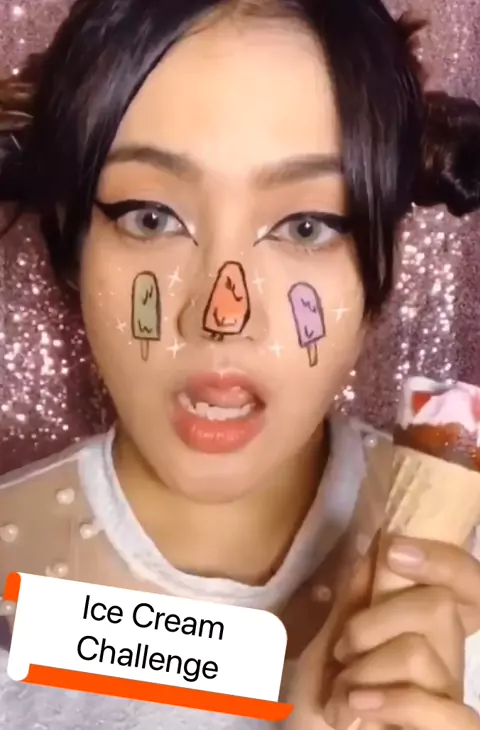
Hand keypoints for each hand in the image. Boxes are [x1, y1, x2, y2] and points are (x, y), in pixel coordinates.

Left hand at [287, 534, 479, 729]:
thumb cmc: (325, 702)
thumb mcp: (330, 642)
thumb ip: (355, 599)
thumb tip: (374, 542)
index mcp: (423, 629)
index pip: (466, 583)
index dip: (443, 560)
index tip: (392, 551)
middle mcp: (446, 658)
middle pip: (439, 606)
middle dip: (374, 622)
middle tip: (342, 652)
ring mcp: (449, 697)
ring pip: (420, 653)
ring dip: (364, 673)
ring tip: (340, 697)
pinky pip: (448, 712)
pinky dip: (392, 703)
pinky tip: (358, 710)